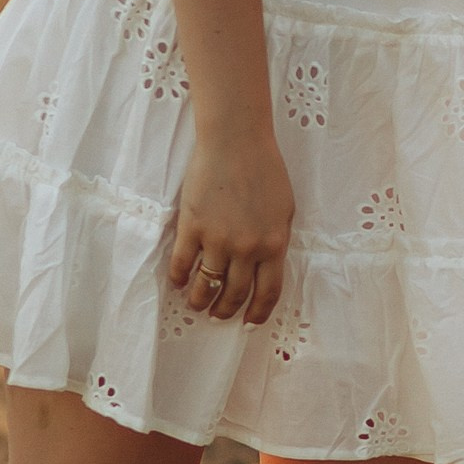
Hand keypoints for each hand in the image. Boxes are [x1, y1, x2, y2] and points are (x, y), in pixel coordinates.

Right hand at [169, 129, 295, 323]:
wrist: (236, 142)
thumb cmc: (265, 169)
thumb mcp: (285, 209)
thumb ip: (277, 240)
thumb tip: (268, 265)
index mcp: (274, 244)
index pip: (268, 292)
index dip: (258, 312)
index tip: (250, 321)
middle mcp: (247, 248)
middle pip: (235, 294)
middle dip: (226, 311)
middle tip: (219, 315)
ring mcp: (218, 239)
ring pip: (207, 285)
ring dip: (200, 301)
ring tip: (196, 304)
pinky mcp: (192, 227)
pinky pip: (182, 263)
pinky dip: (179, 278)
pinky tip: (178, 282)